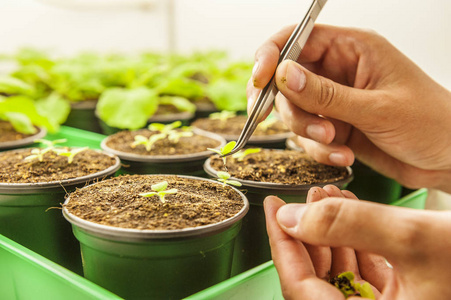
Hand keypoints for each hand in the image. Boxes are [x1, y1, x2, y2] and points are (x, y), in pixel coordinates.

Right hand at [248, 24, 450, 192]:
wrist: (450, 160)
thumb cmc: (432, 123)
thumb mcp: (377, 108)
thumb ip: (326, 94)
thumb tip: (282, 75)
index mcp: (352, 50)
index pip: (297, 39)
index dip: (271, 56)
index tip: (259, 80)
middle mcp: (338, 72)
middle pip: (286, 80)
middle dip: (293, 109)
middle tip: (315, 129)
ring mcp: (334, 102)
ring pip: (294, 112)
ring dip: (308, 134)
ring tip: (337, 144)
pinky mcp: (334, 127)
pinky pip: (308, 137)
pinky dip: (319, 150)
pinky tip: (344, 156)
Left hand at [264, 185, 450, 298]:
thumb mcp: (415, 238)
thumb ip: (348, 226)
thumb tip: (291, 217)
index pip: (301, 290)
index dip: (281, 245)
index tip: (272, 208)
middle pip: (318, 280)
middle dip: (308, 232)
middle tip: (303, 196)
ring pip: (342, 271)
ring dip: (332, 231)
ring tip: (327, 195)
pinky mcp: (408, 298)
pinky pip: (368, 270)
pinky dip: (357, 239)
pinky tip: (353, 209)